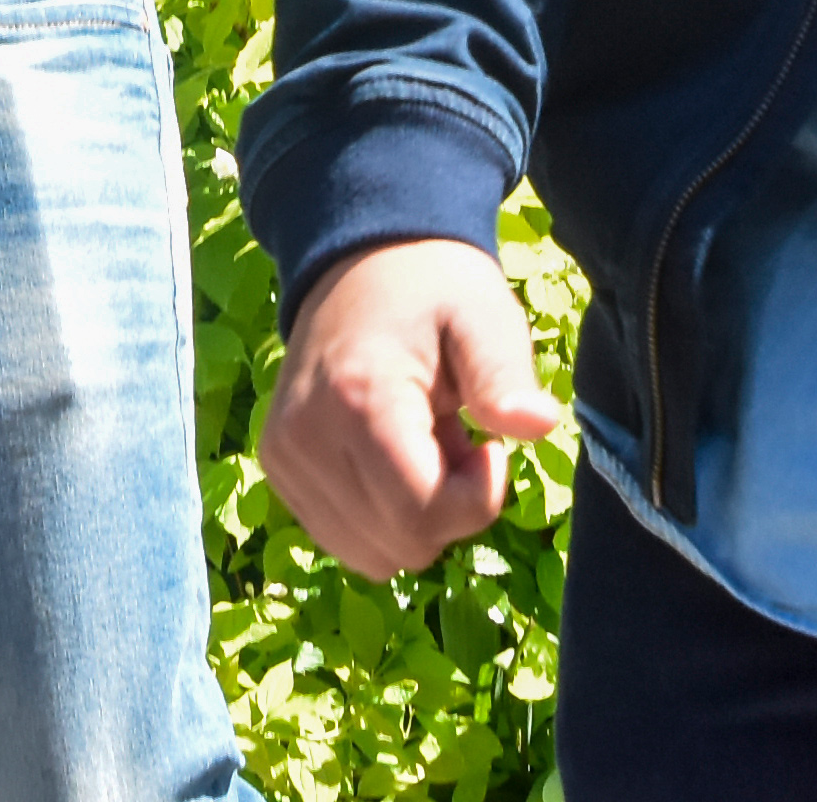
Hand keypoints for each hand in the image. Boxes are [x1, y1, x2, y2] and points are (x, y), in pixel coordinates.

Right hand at [261, 239, 560, 575]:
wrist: (360, 260)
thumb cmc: (435, 289)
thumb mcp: (484, 316)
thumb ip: (505, 376)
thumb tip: (538, 425)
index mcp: (358, 397)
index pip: (423, 515)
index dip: (478, 496)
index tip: (489, 442)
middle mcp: (306, 436)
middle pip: (403, 543)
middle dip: (449, 506)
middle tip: (455, 435)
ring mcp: (284, 456)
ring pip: (374, 557)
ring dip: (416, 516)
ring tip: (422, 442)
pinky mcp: (278, 469)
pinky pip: (345, 542)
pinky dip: (381, 517)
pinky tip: (391, 456)